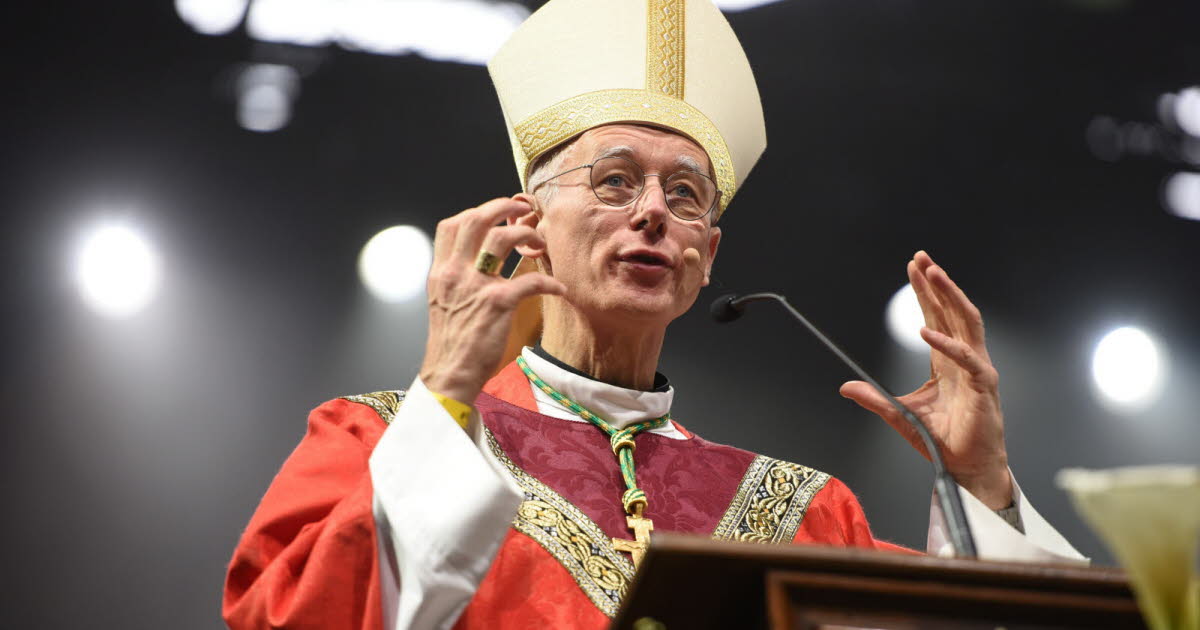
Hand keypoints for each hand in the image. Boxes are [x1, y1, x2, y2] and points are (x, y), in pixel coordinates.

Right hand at [418, 197, 564, 404]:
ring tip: (540, 242)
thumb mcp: (444, 302)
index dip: (477, 211)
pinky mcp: (498, 304)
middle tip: (524, 208)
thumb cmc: (452, 342)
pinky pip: (531, 280)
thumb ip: (458, 278)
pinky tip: (559, 289)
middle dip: (504, 206)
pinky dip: (550, 283)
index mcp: (442, 272)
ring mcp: (476, 286)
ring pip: (502, 238)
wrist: (450, 374)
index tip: (497, 213)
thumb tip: (481, 261)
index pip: (451, 225)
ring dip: (527, 234)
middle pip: (477, 220)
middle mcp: (455, 273)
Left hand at [839, 251, 1012, 508]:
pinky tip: (926, 332)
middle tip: (921, 258)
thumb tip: (846, 387)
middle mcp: (965, 359)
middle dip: (937, 283)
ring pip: (967, 322)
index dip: (925, 292)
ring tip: (933, 274)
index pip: (936, 317)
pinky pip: (967, 359)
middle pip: (952, 311)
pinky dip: (947, 344)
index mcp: (947, 361)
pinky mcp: (983, 387)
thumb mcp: (899, 414)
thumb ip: (874, 398)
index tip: (912, 268)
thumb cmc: (943, 439)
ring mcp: (977, 370)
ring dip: (949, 297)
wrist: (965, 468)